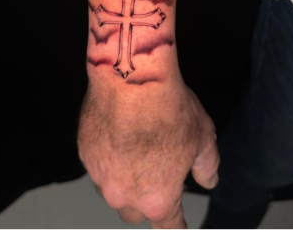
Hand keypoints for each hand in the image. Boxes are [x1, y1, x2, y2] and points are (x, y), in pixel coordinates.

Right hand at [78, 80, 219, 228]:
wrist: (132, 78)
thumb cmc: (169, 108)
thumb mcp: (203, 139)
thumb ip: (207, 166)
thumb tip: (208, 180)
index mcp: (157, 199)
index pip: (168, 226)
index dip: (176, 225)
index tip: (177, 224)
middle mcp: (124, 193)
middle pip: (134, 212)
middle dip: (146, 201)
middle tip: (159, 175)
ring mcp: (100, 174)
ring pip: (112, 188)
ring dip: (124, 178)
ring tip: (139, 149)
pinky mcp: (84, 152)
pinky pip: (98, 163)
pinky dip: (109, 156)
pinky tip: (121, 134)